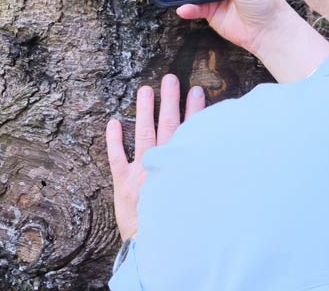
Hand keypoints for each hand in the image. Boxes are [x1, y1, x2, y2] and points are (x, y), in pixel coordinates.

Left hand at [105, 73, 204, 240]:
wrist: (157, 249)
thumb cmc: (181, 227)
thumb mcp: (198, 198)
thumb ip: (202, 176)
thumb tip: (216, 155)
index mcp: (182, 169)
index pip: (190, 133)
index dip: (195, 111)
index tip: (198, 91)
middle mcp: (162, 166)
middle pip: (168, 127)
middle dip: (171, 102)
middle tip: (171, 79)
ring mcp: (141, 172)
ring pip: (143, 134)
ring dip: (145, 111)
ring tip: (146, 89)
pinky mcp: (123, 183)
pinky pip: (116, 157)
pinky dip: (114, 139)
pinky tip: (113, 121)